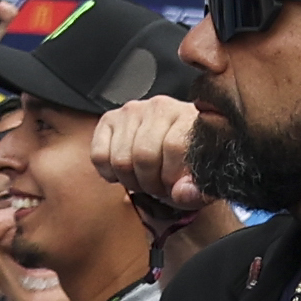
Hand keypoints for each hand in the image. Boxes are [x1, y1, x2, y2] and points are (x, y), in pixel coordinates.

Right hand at [93, 97, 202, 213]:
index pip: (174, 146)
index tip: (176, 189)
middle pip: (144, 155)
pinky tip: (125, 172)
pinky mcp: (109, 119)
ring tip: (145, 179)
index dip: (172, 176)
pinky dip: (109, 173)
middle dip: (150, 183)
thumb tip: (182, 194)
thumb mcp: (200, 181)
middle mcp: (160, 106)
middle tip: (159, 187)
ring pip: (120, 159)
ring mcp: (132, 111)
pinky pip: (99, 156)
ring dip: (131, 181)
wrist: (175, 150)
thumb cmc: (188, 163)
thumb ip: (197, 191)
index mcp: (189, 116)